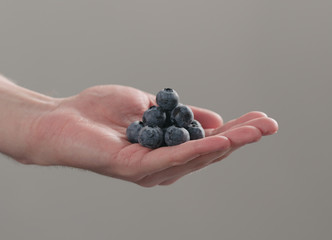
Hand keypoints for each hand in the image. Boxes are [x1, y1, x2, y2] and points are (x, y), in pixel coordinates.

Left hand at [20, 85, 277, 186]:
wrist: (61, 120)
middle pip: (209, 153)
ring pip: (197, 157)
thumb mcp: (151, 107)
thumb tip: (215, 119)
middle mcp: (162, 166)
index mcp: (166, 151)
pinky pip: (172, 158)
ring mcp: (150, 171)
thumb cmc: (99, 114)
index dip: (236, 131)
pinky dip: (198, 149)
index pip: (208, 142)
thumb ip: (181, 115)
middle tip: (270, 125)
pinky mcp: (136, 168)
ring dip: (228, 143)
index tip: (261, 118)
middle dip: (241, 138)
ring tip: (255, 130)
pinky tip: (220, 140)